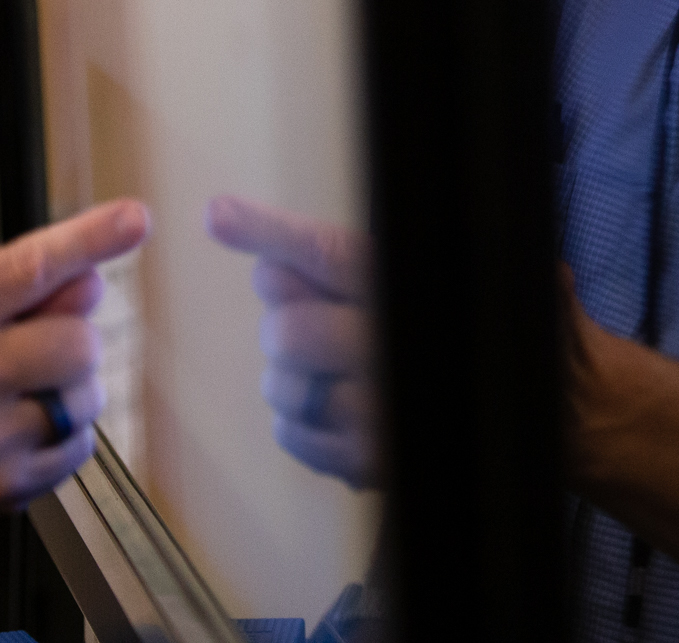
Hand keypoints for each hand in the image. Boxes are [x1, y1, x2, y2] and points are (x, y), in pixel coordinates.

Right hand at [0, 198, 148, 516]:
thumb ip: (17, 287)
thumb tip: (90, 278)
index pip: (30, 267)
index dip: (90, 240)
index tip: (133, 220)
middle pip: (79, 340)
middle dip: (71, 337)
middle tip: (37, 345)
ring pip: (88, 394)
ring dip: (71, 387)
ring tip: (21, 390)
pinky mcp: (6, 485)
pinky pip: (80, 444)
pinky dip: (64, 432)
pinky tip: (19, 424)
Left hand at [204, 194, 379, 488]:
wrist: (462, 408)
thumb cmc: (392, 332)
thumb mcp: (368, 284)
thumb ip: (309, 258)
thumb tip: (218, 216)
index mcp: (396, 287)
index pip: (329, 254)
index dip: (270, 232)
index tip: (216, 216)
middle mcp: (393, 347)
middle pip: (289, 332)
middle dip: (281, 330)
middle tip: (310, 330)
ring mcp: (381, 411)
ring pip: (282, 387)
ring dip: (287, 380)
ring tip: (326, 375)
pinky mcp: (366, 463)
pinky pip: (288, 433)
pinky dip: (297, 422)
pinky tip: (330, 412)